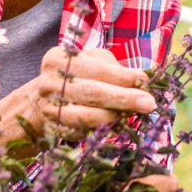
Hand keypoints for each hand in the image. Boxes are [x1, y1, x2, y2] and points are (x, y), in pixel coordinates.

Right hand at [13, 47, 156, 134]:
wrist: (43, 99)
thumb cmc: (78, 75)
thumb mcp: (92, 61)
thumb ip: (114, 68)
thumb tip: (142, 79)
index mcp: (59, 59)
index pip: (94, 67)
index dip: (121, 75)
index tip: (144, 80)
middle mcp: (49, 83)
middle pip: (90, 92)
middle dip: (122, 97)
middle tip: (148, 103)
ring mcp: (49, 108)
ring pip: (84, 116)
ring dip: (113, 117)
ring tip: (134, 115)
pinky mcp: (55, 129)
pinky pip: (82, 132)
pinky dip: (102, 130)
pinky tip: (119, 126)